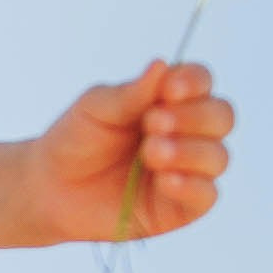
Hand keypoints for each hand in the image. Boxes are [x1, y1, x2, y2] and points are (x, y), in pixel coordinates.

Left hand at [25, 61, 234, 243]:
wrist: (51, 188)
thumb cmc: (76, 140)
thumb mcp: (96, 108)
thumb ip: (130, 93)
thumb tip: (162, 65)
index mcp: (170, 101)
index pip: (202, 81)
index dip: (194, 82)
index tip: (170, 90)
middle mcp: (187, 133)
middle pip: (222, 116)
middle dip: (193, 117)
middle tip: (153, 123)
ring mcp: (188, 170)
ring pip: (218, 157)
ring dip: (189, 151)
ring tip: (151, 152)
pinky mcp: (181, 207)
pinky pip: (206, 196)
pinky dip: (190, 185)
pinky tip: (165, 180)